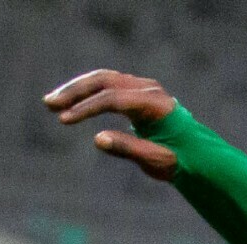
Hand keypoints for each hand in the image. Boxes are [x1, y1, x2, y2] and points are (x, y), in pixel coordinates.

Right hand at [43, 69, 179, 180]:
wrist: (197, 152)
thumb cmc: (180, 159)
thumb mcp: (157, 160)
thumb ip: (130, 149)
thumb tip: (97, 139)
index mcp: (156, 104)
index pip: (114, 99)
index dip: (87, 108)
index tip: (63, 120)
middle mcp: (148, 89)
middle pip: (105, 81)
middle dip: (76, 92)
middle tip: (49, 104)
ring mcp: (142, 88)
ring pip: (103, 79)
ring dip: (76, 89)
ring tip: (50, 103)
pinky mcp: (135, 92)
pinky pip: (107, 85)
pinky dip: (86, 92)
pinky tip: (69, 102)